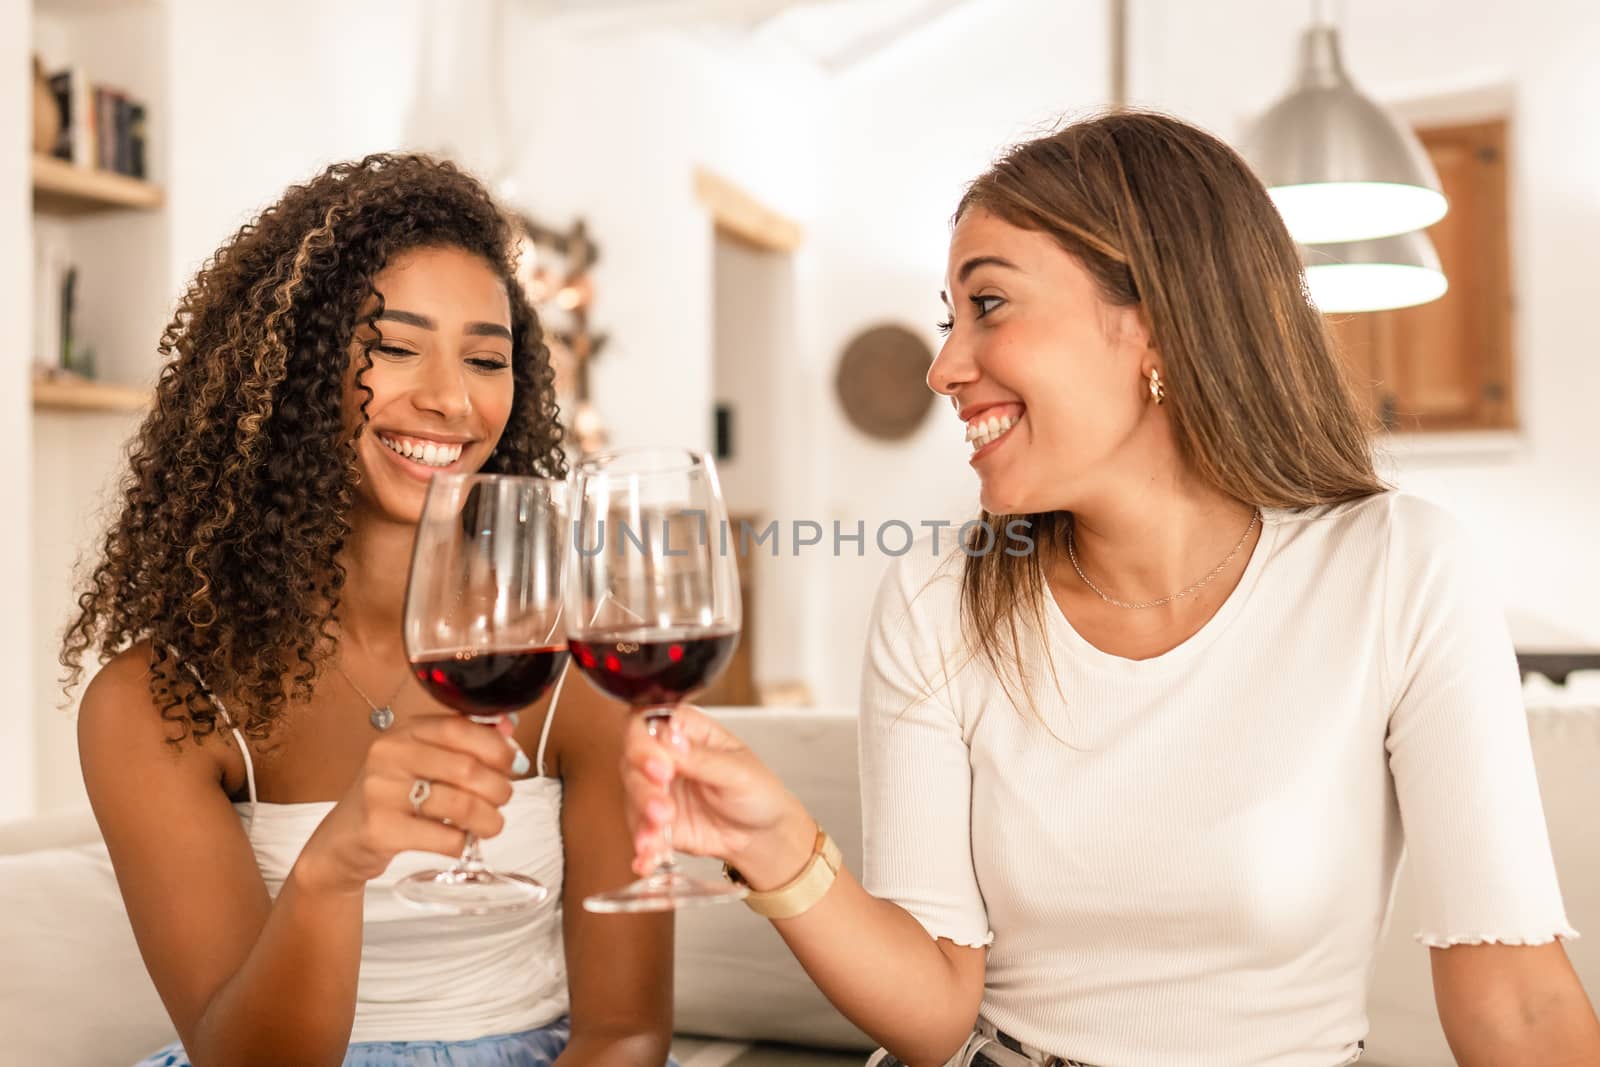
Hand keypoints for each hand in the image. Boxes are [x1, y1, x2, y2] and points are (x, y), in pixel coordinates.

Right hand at [293, 715, 523, 895]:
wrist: (341, 841)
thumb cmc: (393, 797)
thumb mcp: (422, 761)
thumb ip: (464, 743)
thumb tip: (509, 729)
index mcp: (405, 731)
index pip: (460, 728)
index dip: (496, 747)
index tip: (512, 764)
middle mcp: (389, 755)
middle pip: (467, 769)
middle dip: (499, 788)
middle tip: (503, 800)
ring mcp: (381, 792)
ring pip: (460, 805)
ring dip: (489, 819)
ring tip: (491, 824)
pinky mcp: (380, 830)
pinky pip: (444, 838)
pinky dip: (463, 844)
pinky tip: (460, 842)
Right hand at [623, 706, 814, 888]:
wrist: (762, 836)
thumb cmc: (757, 792)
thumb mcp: (738, 772)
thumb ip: (703, 758)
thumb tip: (672, 738)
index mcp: (687, 731)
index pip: (649, 723)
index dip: (646, 744)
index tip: (661, 767)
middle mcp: (665, 756)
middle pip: (633, 761)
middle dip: (644, 788)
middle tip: (662, 808)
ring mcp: (657, 790)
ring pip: (633, 797)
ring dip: (642, 820)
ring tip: (655, 840)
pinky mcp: (655, 823)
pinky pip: (641, 832)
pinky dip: (643, 848)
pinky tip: (645, 861)